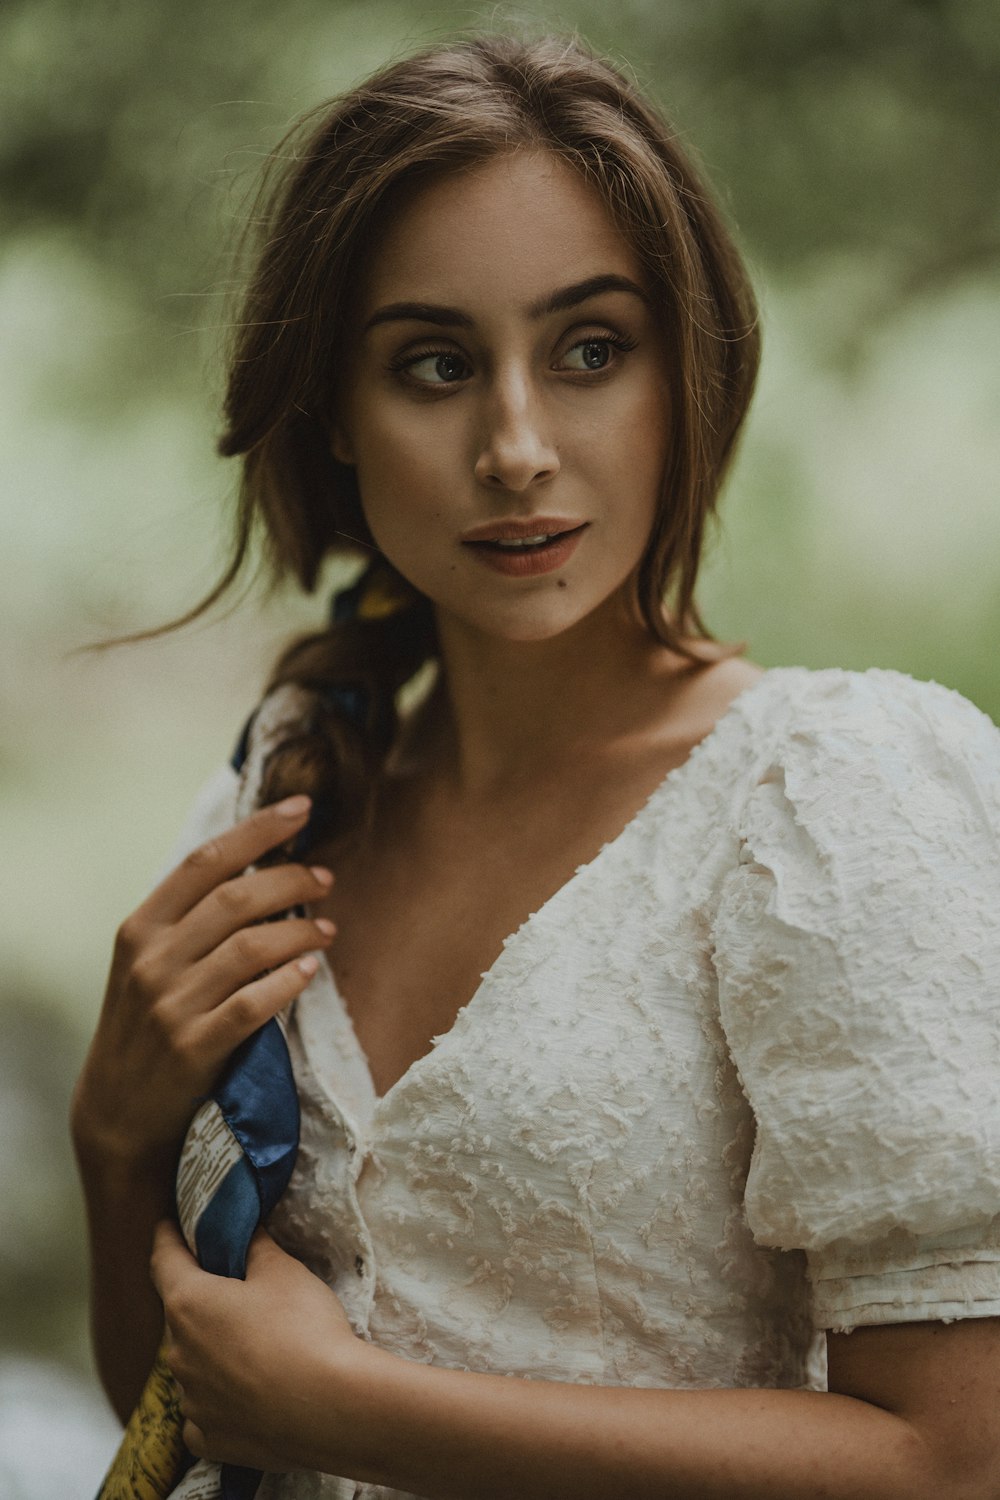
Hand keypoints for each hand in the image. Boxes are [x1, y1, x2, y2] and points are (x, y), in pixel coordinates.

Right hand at [72, 795, 335, 1167]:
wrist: (118, 1108)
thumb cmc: (148, 1020)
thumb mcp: (151, 961)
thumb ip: (193, 918)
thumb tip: (264, 867)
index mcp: (142, 927)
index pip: (205, 861)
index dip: (257, 830)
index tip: (303, 809)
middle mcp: (153, 959)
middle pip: (236, 898)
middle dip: (291, 880)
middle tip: (325, 879)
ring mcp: (172, 1005)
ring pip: (250, 947)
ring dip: (299, 931)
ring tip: (327, 930)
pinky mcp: (194, 1048)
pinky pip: (253, 1005)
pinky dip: (286, 982)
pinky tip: (309, 970)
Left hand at [151, 1222, 366, 1472]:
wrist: (330, 1409)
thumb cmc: (303, 1329)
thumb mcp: (284, 1271)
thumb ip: (255, 1247)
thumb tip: (243, 1233)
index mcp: (188, 1304)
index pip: (163, 1259)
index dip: (167, 1237)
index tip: (169, 1225)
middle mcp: (178, 1354)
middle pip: (181, 1314)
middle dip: (202, 1300)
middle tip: (236, 1290)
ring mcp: (190, 1401)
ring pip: (193, 1364)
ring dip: (212, 1351)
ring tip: (254, 1348)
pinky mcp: (209, 1438)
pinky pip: (203, 1411)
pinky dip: (218, 1399)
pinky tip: (248, 1395)